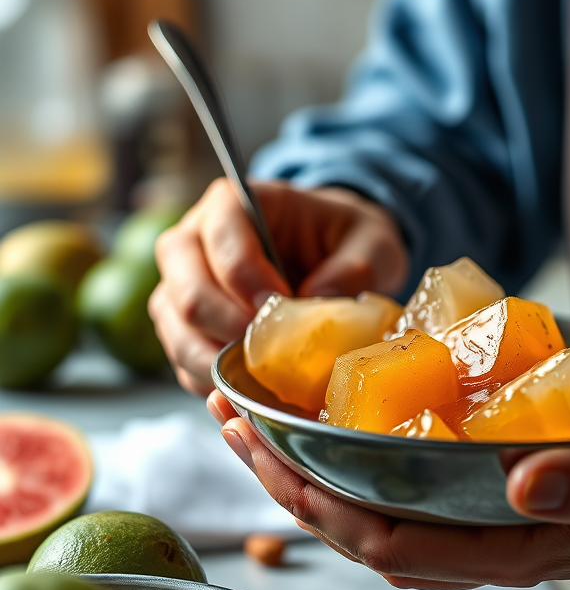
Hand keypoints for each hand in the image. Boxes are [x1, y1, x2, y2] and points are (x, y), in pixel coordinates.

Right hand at [150, 179, 407, 393]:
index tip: (281, 303)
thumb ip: (356, 265)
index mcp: (233, 203)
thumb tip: (317, 300)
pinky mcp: (185, 328)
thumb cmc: (346, 239)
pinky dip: (215, 381)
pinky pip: (184, 362)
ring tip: (265, 373)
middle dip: (229, 327)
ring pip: (176, 331)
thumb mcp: (372, 241)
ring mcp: (181, 286)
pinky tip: (253, 386)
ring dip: (218, 362)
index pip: (220, 237)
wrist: (336, 255)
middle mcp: (193, 241)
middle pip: (185, 292)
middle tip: (271, 348)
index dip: (246, 277)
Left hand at [209, 393, 569, 589]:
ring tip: (253, 416)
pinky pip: (398, 481)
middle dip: (287, 481)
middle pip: (360, 526)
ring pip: (369, 506)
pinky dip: (349, 454)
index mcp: (510, 549)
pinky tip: (325, 417)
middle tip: (231, 420)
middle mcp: (478, 540)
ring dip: (304, 468)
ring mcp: (474, 516)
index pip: (393, 541)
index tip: (270, 453)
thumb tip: (521, 485)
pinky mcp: (478, 486)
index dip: (322, 505)